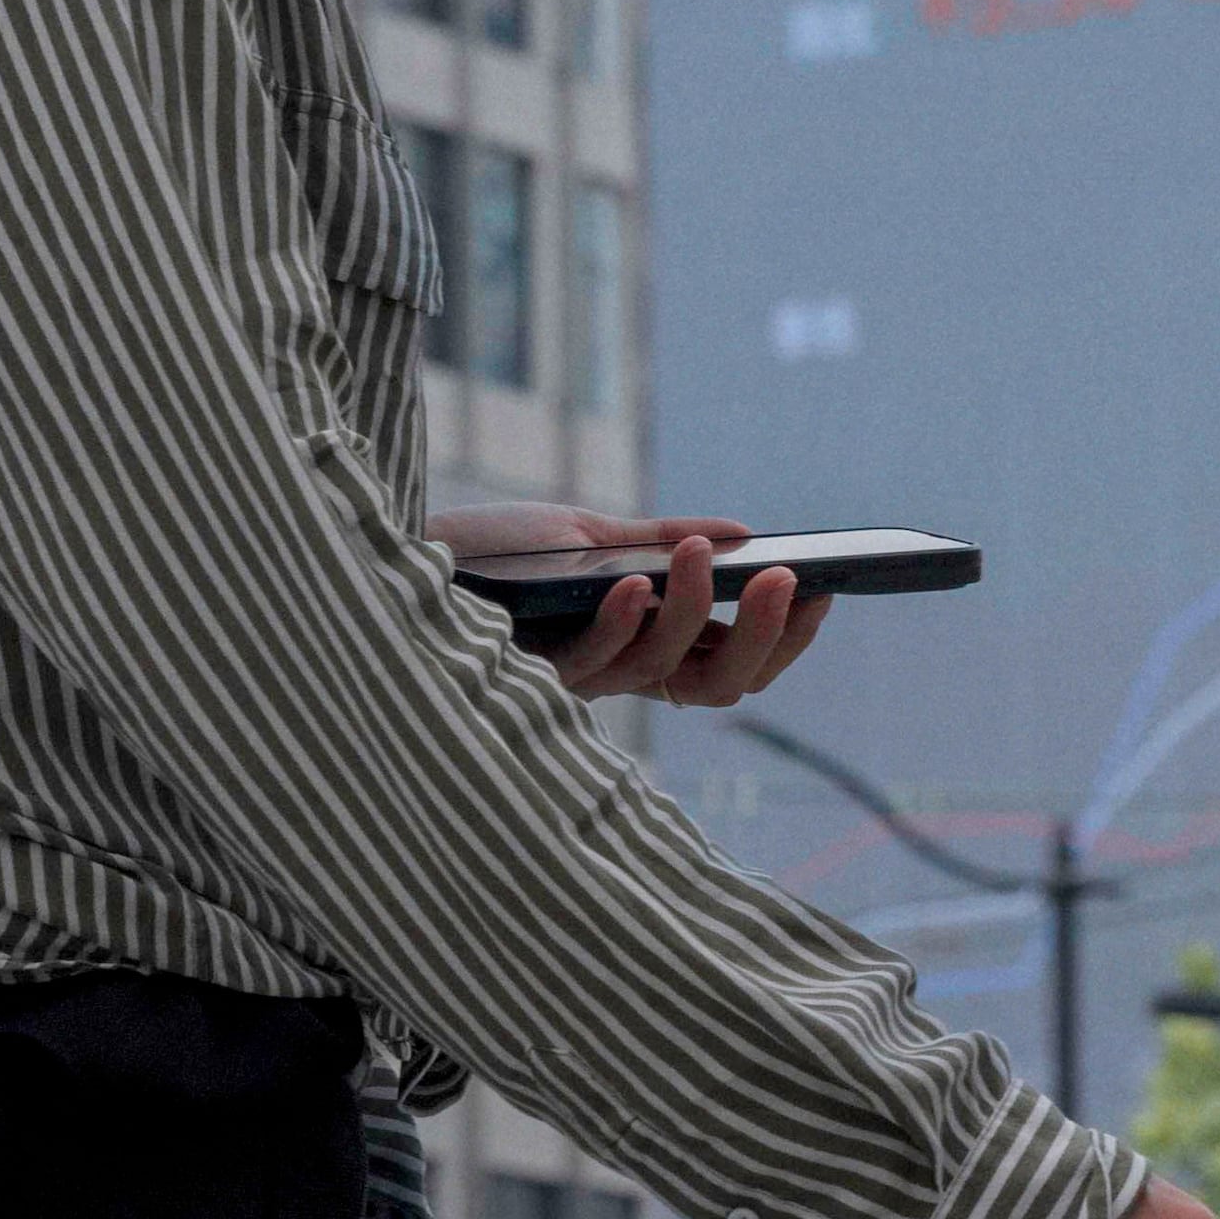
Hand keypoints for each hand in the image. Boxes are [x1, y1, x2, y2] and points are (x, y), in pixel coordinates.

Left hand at [432, 505, 830, 708]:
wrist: (394, 558)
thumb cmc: (489, 554)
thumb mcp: (584, 534)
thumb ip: (655, 540)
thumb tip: (742, 534)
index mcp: (645, 642)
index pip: (733, 660)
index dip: (783, 636)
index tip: (825, 589)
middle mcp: (621, 672)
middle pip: (719, 685)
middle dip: (764, 637)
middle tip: (791, 583)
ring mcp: (577, 678)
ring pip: (663, 672)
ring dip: (690, 610)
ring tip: (698, 555)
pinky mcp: (527, 675)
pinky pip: (590, 665)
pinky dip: (619, 623)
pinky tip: (630, 583)